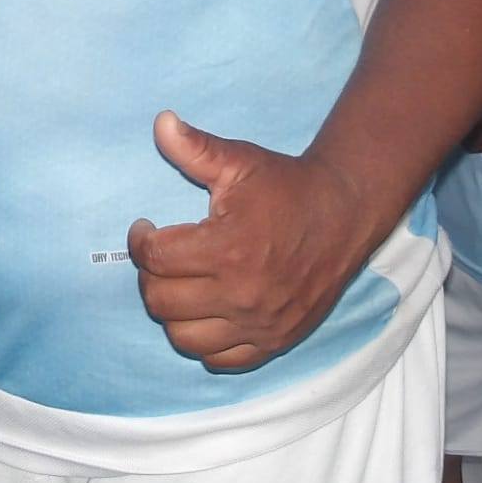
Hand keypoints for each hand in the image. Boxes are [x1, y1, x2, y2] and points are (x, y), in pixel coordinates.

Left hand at [127, 112, 372, 371]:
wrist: (342, 214)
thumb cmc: (285, 186)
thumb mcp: (239, 160)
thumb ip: (194, 147)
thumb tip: (160, 121)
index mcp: (227, 249)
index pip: (155, 259)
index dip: (139, 241)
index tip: (144, 227)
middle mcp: (242, 294)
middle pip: (161, 302)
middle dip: (149, 275)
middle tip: (158, 255)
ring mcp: (259, 324)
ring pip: (184, 338)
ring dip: (171, 311)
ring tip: (177, 283)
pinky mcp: (275, 341)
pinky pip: (221, 360)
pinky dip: (203, 341)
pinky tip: (203, 311)